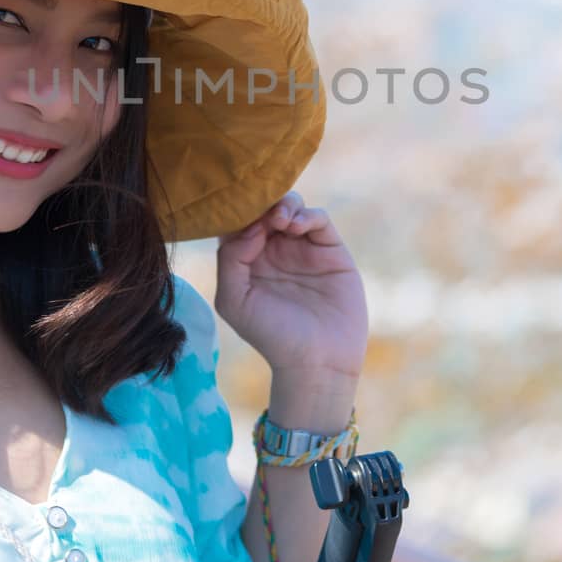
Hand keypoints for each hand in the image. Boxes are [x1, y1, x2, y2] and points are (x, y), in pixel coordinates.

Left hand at [214, 190, 367, 380]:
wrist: (316, 359)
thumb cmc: (271, 335)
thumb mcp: (233, 300)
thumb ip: (230, 259)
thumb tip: (251, 227)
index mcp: (248, 260)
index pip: (238, 222)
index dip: (236, 211)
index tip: (235, 212)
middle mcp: (274, 250)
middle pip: (264, 207)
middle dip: (261, 202)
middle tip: (262, 212)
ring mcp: (303, 248)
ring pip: (292, 206)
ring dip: (284, 205)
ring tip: (280, 221)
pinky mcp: (331, 250)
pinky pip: (319, 218)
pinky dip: (307, 214)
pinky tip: (295, 227)